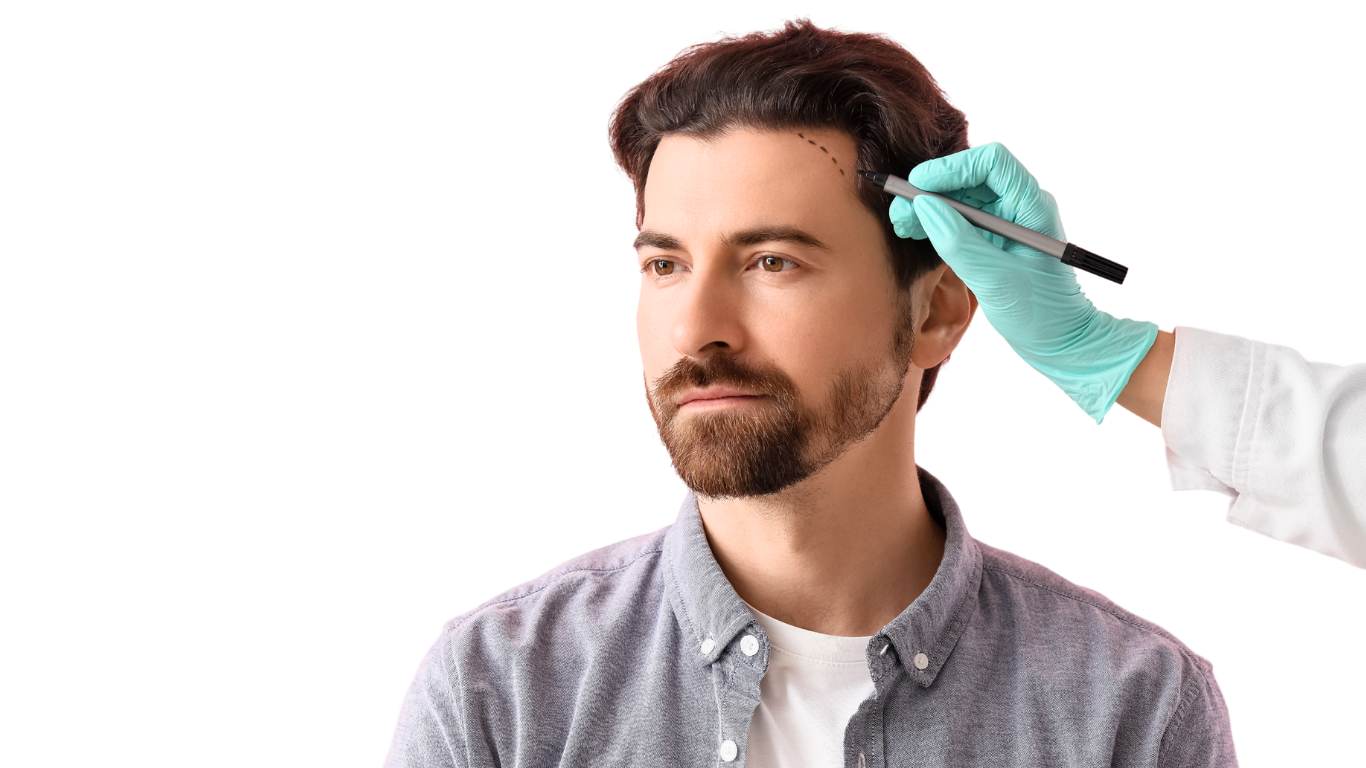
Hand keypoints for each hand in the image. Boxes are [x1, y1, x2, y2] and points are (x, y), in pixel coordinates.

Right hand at [890, 143, 1156, 422]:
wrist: (1061, 343)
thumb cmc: (1041, 314)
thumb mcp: (995, 279)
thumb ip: (958, 242)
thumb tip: (924, 207)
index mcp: (1031, 206)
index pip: (991, 164)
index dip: (952, 168)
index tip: (918, 186)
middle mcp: (1020, 207)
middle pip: (970, 179)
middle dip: (932, 190)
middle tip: (899, 210)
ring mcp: (1007, 223)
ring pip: (962, 199)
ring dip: (929, 207)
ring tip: (901, 223)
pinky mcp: (995, 241)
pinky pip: (961, 221)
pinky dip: (936, 223)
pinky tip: (916, 232)